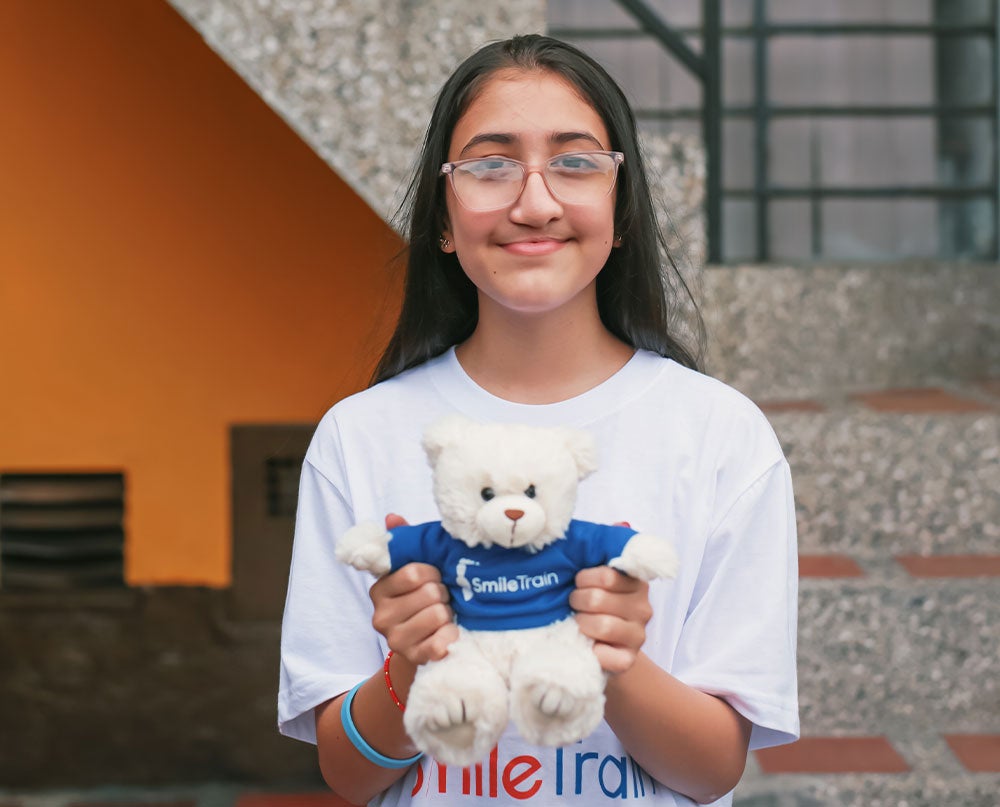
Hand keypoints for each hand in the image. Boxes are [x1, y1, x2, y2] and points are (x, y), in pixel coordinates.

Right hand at [368, 514, 457, 665]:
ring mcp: (396, 640)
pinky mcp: (413, 659)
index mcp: (379, 590)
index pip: (414, 573)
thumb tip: (392, 518)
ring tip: (444, 616)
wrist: (424, 644)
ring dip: (448, 615)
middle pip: (430, 594)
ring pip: (438, 616)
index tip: (434, 577)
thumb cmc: (422, 599)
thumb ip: (404, 543)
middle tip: (441, 600)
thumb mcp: (415, 570)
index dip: (432, 572)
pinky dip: (451, 637)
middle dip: (442, 594)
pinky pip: (441, 644)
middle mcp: (381, 616)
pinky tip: (450, 634)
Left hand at [570, 566, 652, 674]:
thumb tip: (578, 542)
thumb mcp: (591, 578)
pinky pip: (607, 656)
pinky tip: (589, 646)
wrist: (597, 644)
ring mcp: (638, 635)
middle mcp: (642, 607)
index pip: (606, 575)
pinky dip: (592, 652)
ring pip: (602, 625)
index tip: (580, 582)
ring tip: (579, 622)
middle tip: (576, 604)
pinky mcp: (629, 659)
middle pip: (597, 599)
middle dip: (578, 600)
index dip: (584, 579)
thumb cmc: (589, 604)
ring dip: (582, 624)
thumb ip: (591, 558)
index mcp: (635, 582)